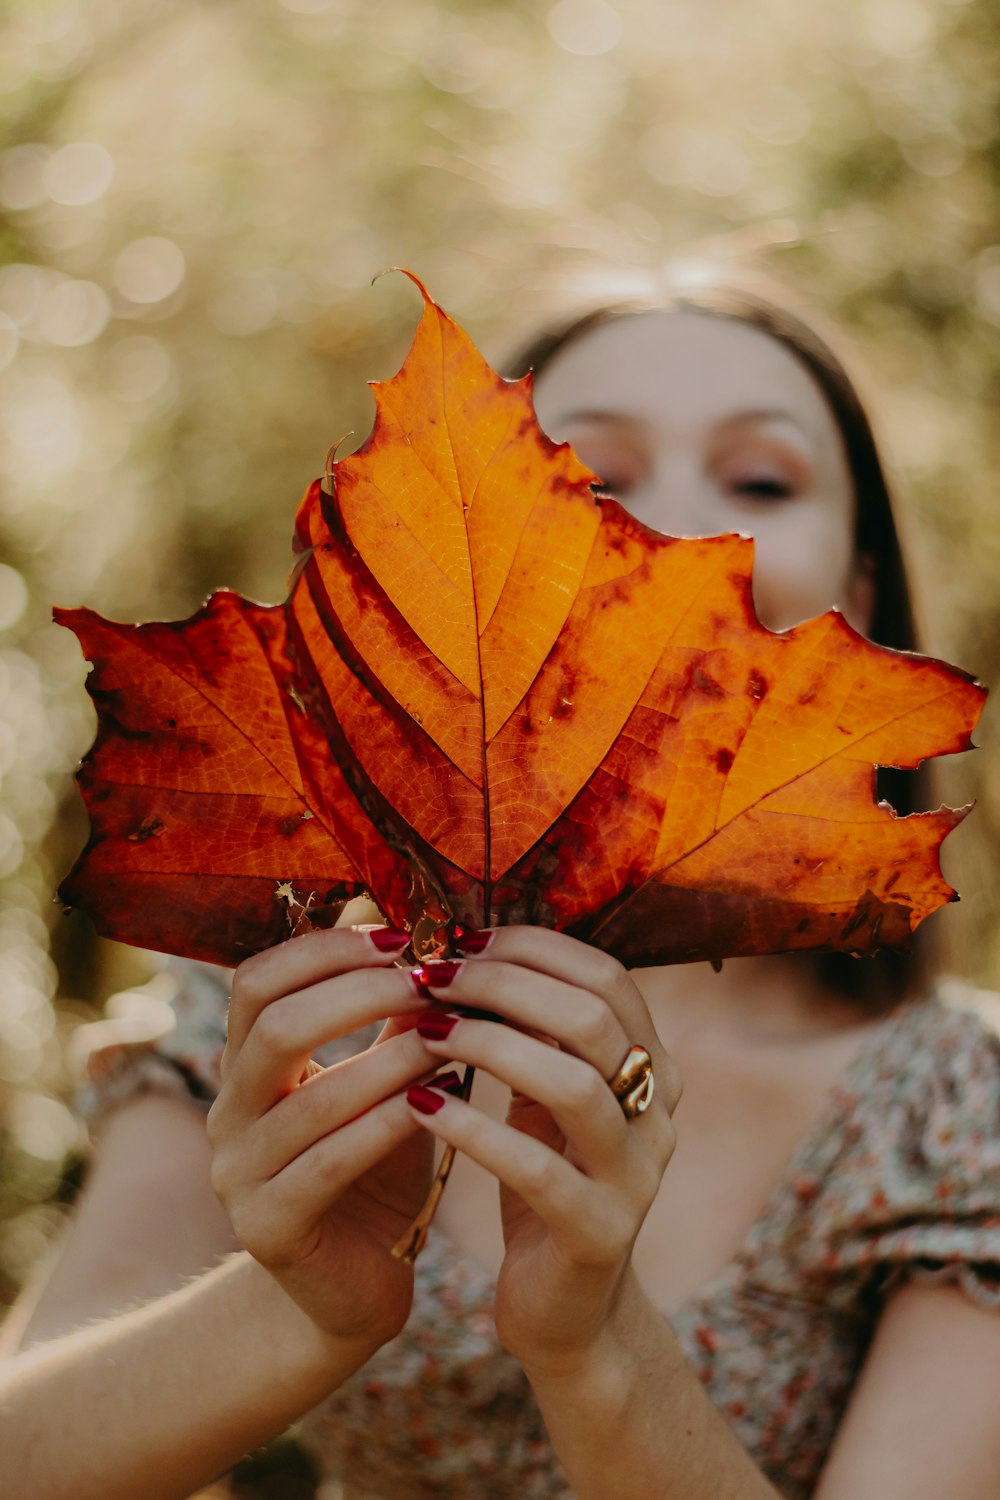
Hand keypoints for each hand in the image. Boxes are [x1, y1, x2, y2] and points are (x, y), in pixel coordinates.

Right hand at [207, 926, 441, 1349]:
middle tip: (431, 982)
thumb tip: (436, 936)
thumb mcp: (386, 1084)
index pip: (258, 981)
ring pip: (310, 1097)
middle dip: (359, 994)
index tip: (402, 938)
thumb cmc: (375, 1172)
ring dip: (389, 1060)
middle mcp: (230, 1113)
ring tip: (450, 1040)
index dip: (326, 949)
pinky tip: (438, 1104)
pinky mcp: (268, 1230)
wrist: (352, 1290)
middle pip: (275, 1025)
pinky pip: (327, 1164)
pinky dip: (386, 1124)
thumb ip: (397, 1021)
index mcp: (247, 1067)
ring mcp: (239, 1175)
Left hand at [404, 928, 681, 1373]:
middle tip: (432, 978)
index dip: (533, 948)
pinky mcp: (598, 1234)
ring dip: (490, 1046)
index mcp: (652, 1067)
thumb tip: (470, 947)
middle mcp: (659, 1114)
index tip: (461, 939)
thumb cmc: (545, 1179)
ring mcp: (635, 1177)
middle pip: (592, 1019)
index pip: (606, 977)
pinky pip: (538, 1170)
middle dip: (504, 985)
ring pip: (576, 1086)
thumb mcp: (546, 1096)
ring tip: (423, 1031)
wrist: (568, 1310)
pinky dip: (474, 1130)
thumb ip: (531, 1031)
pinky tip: (421, 1106)